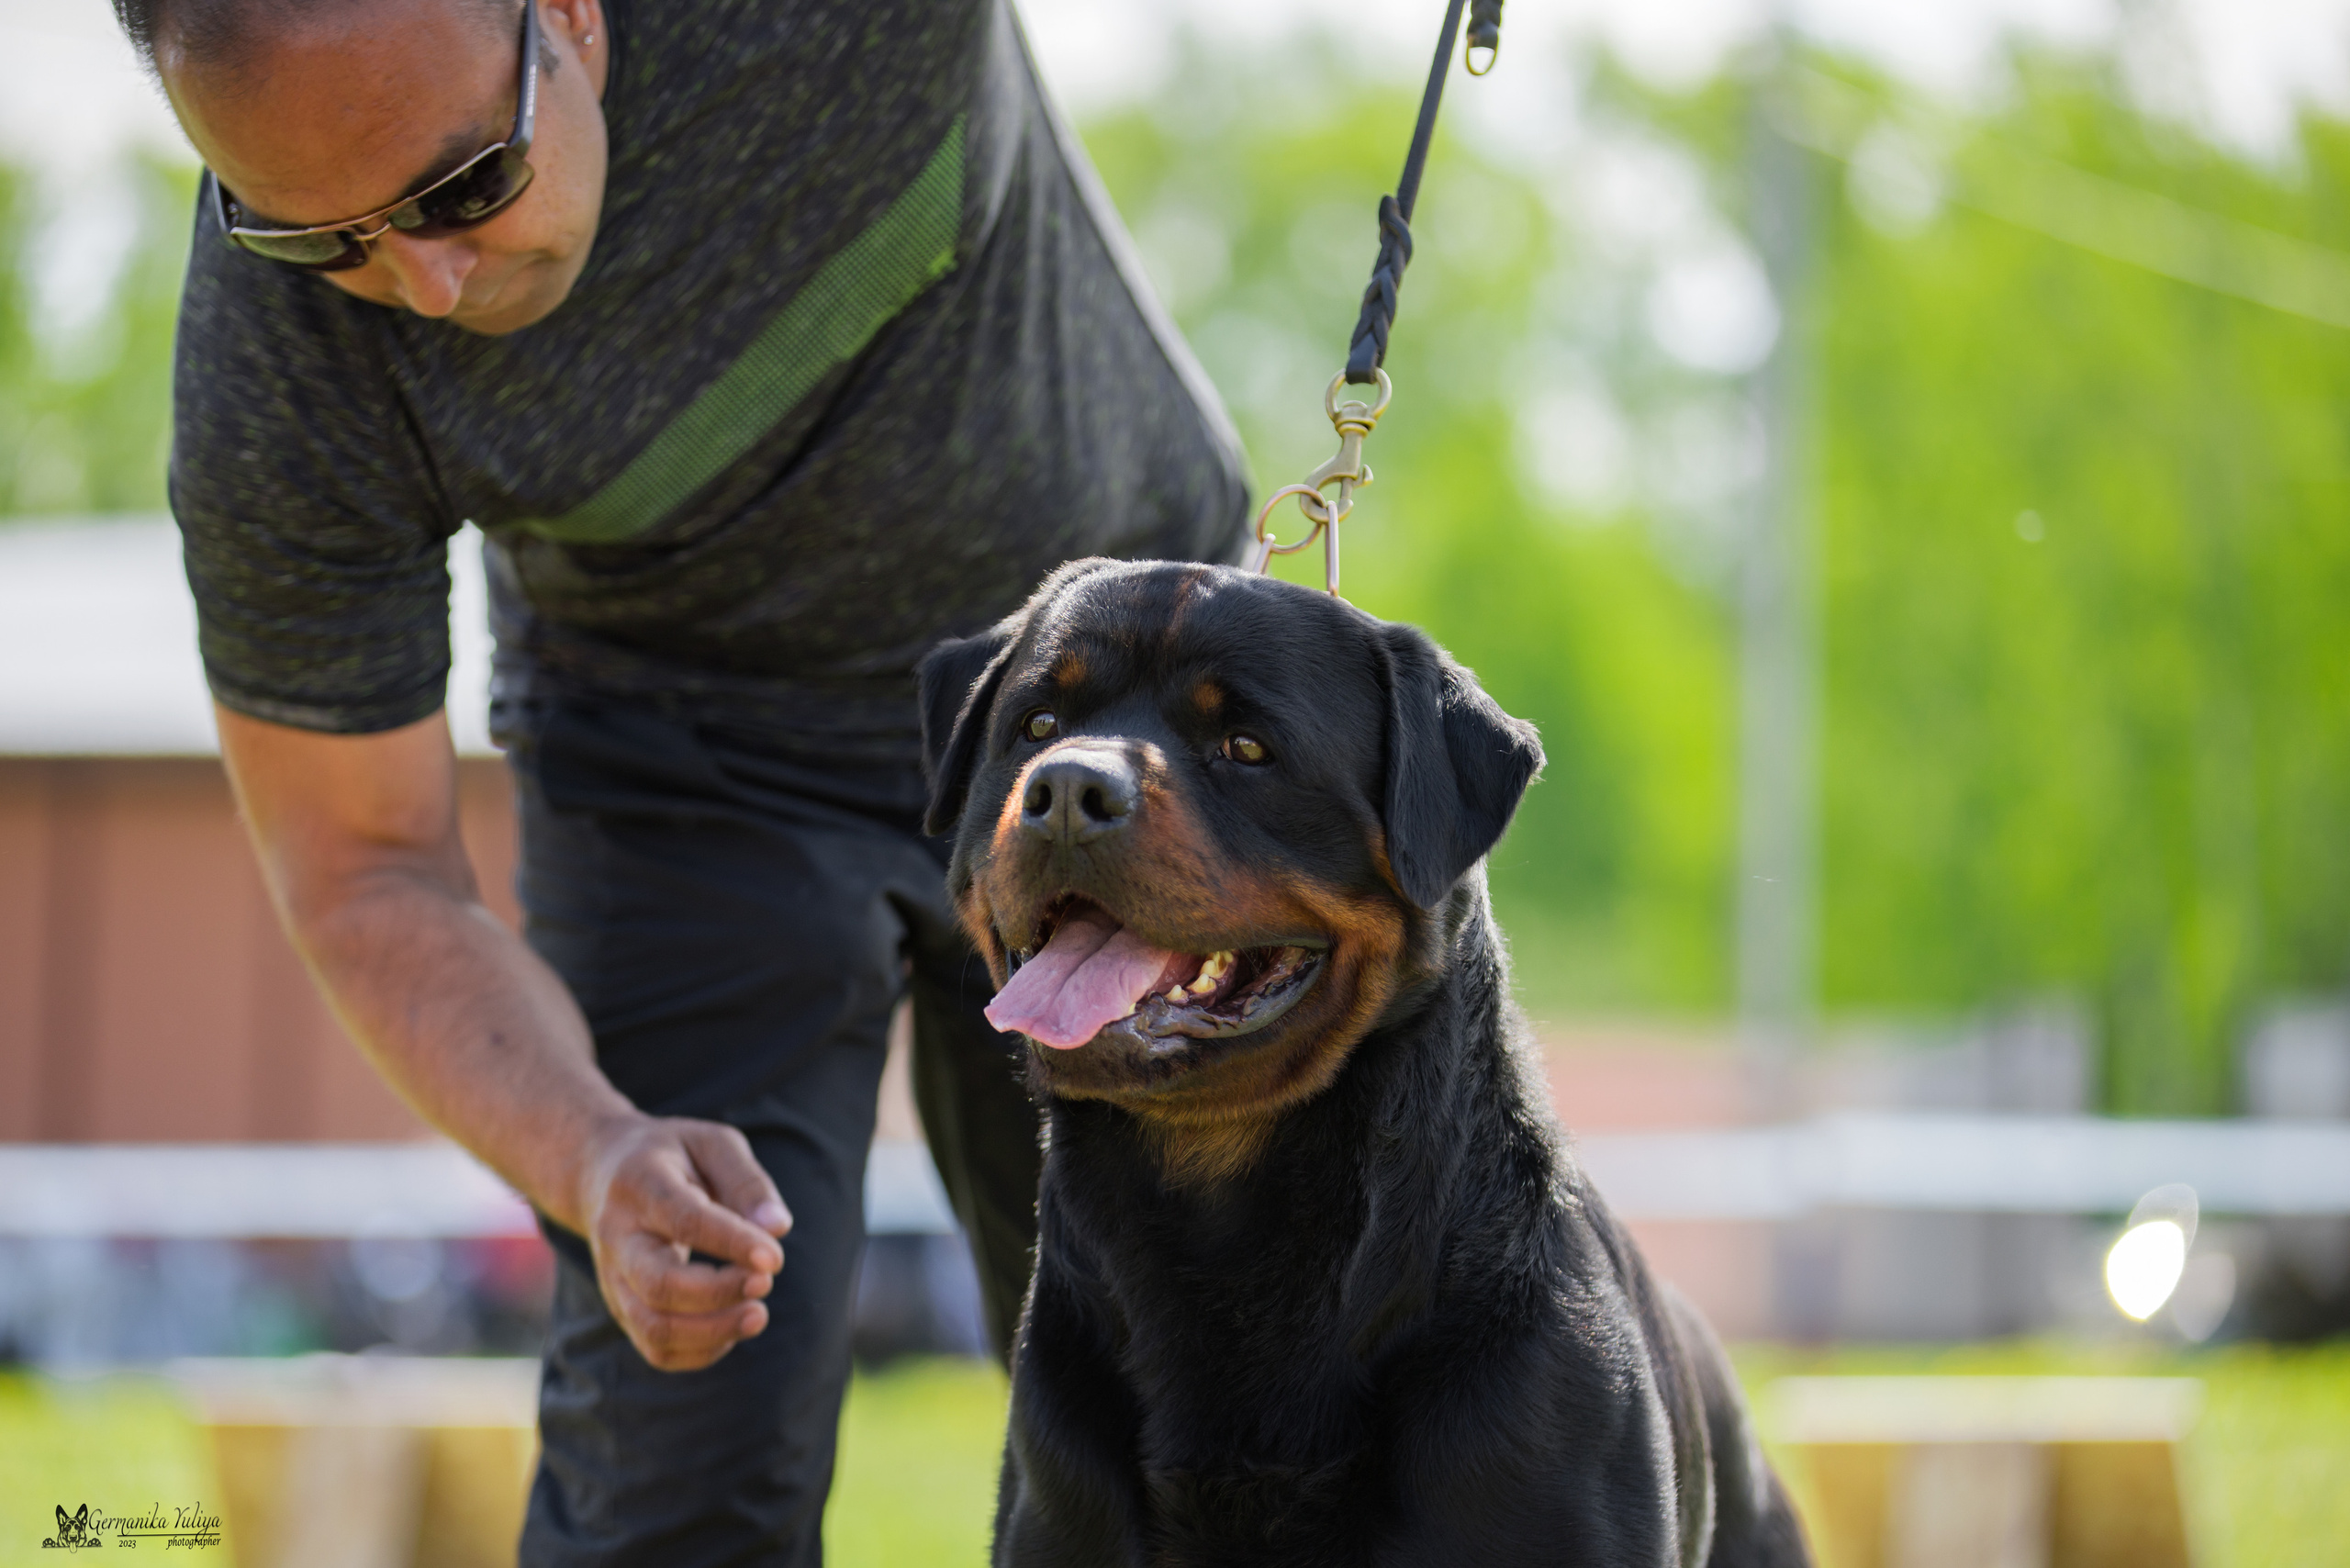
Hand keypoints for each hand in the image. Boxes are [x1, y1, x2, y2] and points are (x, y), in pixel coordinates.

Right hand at [576, 1114, 792, 1370]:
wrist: (601, 1174)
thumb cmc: (672, 1156)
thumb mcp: (711, 1144)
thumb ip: (746, 1181)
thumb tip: (777, 1228)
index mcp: (640, 1184)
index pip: (684, 1221)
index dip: (732, 1244)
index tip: (774, 1258)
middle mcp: (617, 1237)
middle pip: (660, 1284)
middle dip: (720, 1293)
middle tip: (766, 1282)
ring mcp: (614, 1278)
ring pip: (654, 1327)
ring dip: (714, 1331)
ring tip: (758, 1314)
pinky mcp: (622, 1307)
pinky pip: (657, 1349)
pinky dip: (701, 1351)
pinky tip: (733, 1326)